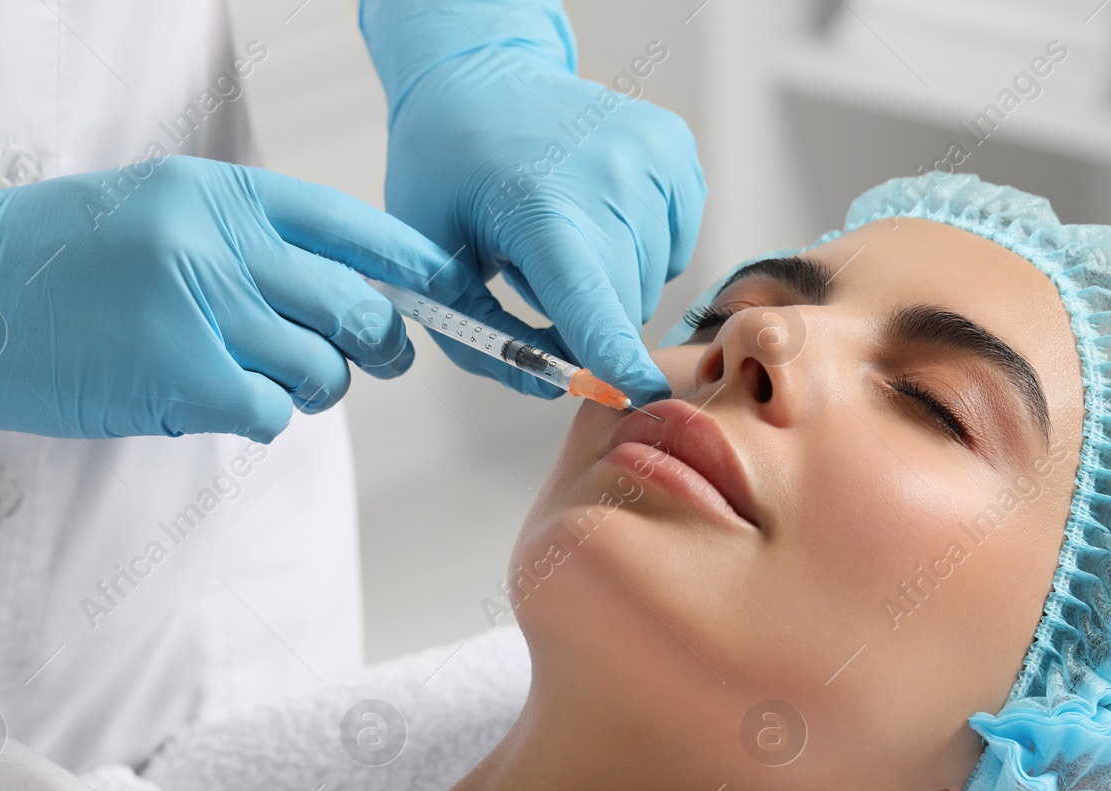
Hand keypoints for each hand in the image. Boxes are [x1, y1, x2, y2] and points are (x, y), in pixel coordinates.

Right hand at [0, 155, 503, 439]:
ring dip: (309, 388)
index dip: (413, 266)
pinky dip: (258, 415)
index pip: (353, 227)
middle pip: (358, 307)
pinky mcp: (180, 377)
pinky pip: (271, 412)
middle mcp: (219, 242)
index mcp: (218, 194)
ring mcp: (201, 308)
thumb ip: (242, 244)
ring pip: (323, 370)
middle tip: (376, 358)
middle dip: (383, 344)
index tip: (447, 291)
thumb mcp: (152, 213)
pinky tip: (209, 400)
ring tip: (253, 376)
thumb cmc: (44, 262)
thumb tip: (341, 297)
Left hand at [365, 0, 706, 405]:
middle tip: (535, 275)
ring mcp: (652, 157)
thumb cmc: (448, 168)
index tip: (638, 393)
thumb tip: (549, 385)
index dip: (612, 356)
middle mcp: (610, 175)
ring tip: (561, 234)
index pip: (590, 301)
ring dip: (608, 282)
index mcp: (541, 204)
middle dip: (585, 321)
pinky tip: (596, 215)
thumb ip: (482, 336)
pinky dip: (636, 250)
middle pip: (621, 306)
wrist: (478, 76)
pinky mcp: (675, 151)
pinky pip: (672, 246)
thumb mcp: (435, 258)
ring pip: (650, 282)